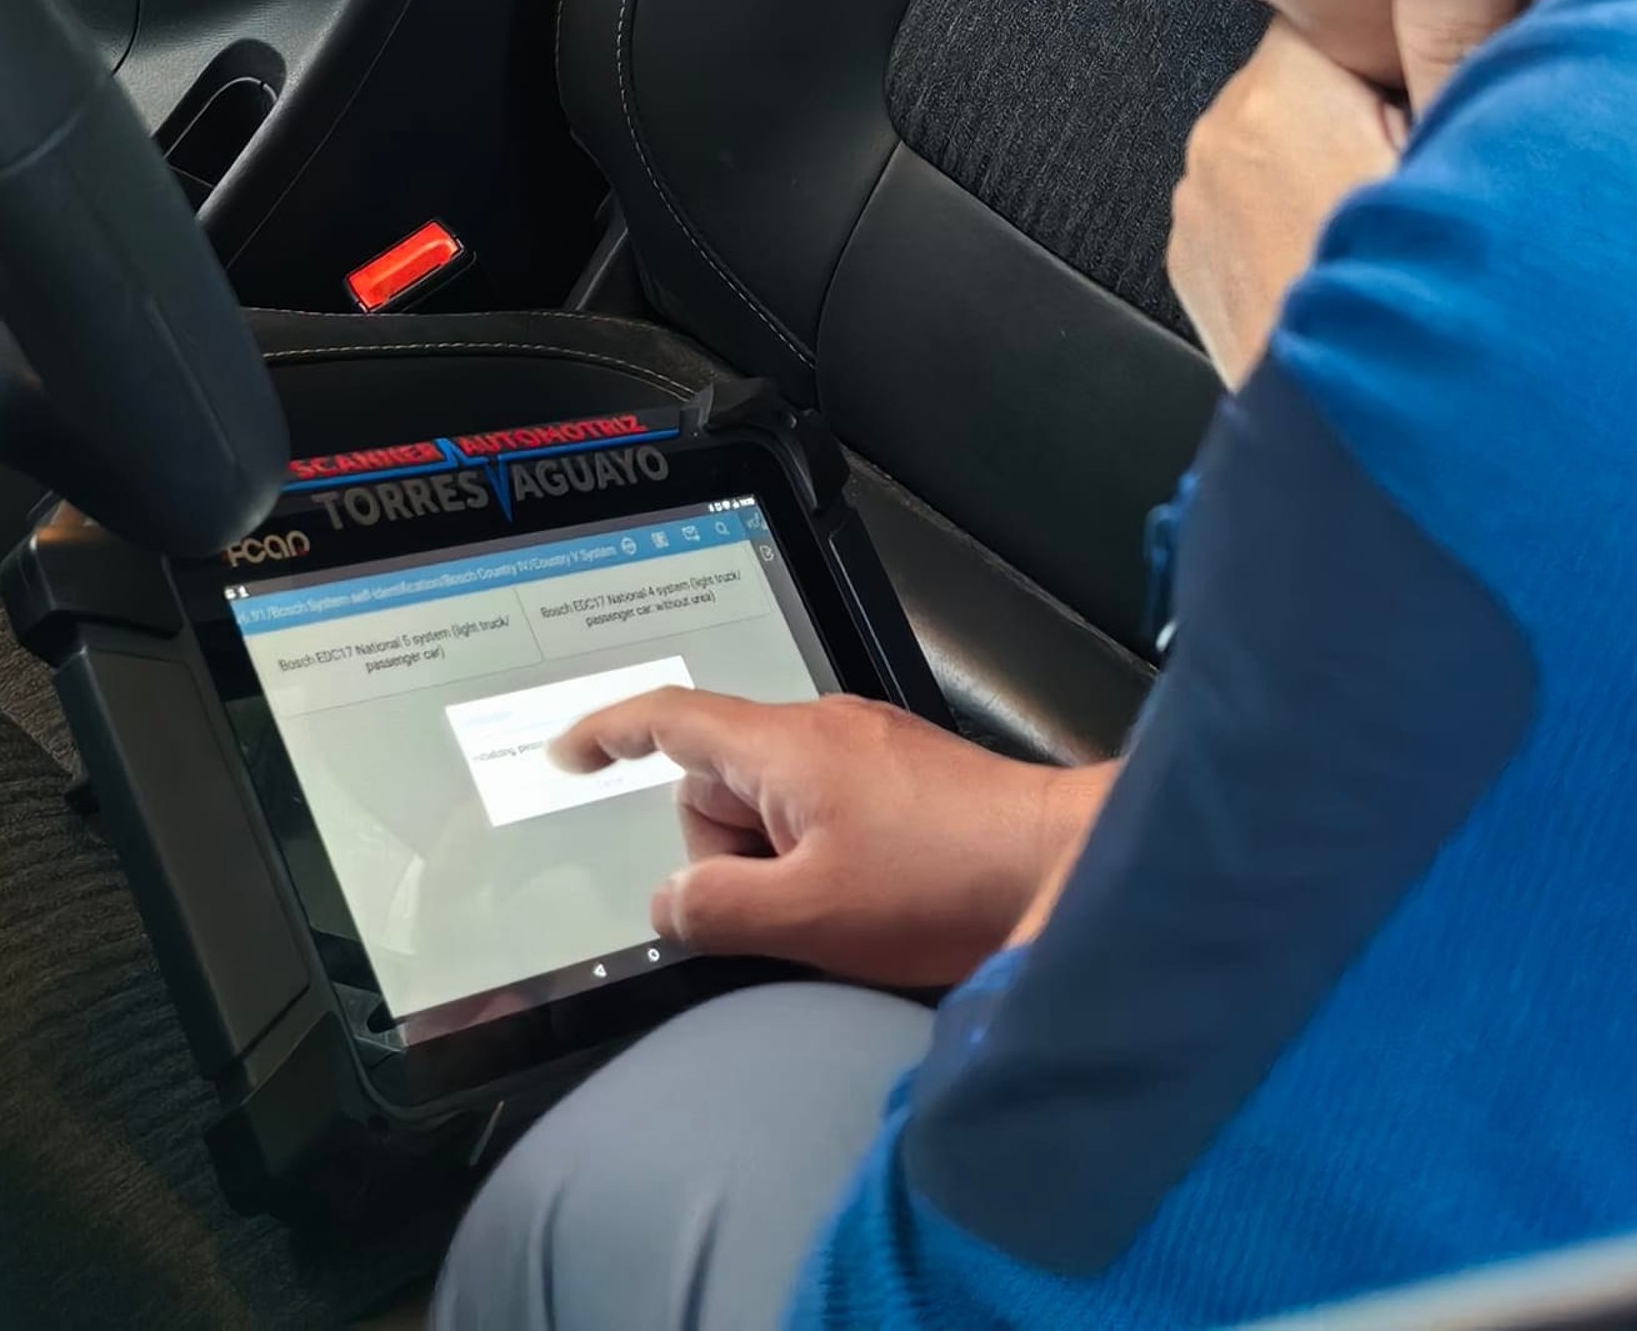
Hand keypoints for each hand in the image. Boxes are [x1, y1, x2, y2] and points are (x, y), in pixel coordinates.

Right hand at [551, 689, 1112, 986]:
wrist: (1064, 868)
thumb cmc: (948, 885)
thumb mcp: (807, 917)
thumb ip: (715, 909)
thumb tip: (671, 902)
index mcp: (784, 745)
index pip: (670, 718)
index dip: (609, 733)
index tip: (572, 752)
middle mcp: (822, 728)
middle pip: (718, 784)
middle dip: (726, 854)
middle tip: (789, 908)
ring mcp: (866, 749)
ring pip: (773, 807)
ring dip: (780, 865)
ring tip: (845, 910)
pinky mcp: (902, 777)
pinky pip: (823, 813)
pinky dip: (821, 859)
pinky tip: (871, 901)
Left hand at [1169, 0, 1521, 387]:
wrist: (1359, 462)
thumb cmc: (1425, 321)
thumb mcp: (1470, 161)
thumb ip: (1454, 34)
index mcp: (1283, 98)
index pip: (1343, 4)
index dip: (1408, 45)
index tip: (1445, 100)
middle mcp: (1220, 142)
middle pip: (1313, 70)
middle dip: (1371, 105)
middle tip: (1430, 178)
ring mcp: (1198, 205)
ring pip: (1284, 136)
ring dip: (1333, 163)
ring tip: (1394, 232)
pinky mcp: (1194, 257)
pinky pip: (1255, 196)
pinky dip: (1298, 214)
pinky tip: (1352, 262)